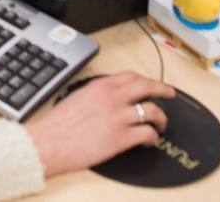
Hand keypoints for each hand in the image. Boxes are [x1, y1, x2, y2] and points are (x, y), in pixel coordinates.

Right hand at [25, 72, 172, 177]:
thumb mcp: (77, 98)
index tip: (151, 84)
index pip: (131, 76)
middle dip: (163, 90)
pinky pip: (148, 133)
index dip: (145, 80)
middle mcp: (113, 98)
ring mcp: (119, 117)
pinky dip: (153, 137)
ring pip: (153, 111)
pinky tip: (150, 141)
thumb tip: (107, 100)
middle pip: (147, 87)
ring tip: (161, 124)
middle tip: (170, 94)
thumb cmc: (58, 125)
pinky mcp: (122, 137)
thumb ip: (96, 95)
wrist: (50, 142)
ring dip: (161, 118)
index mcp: (100, 86)